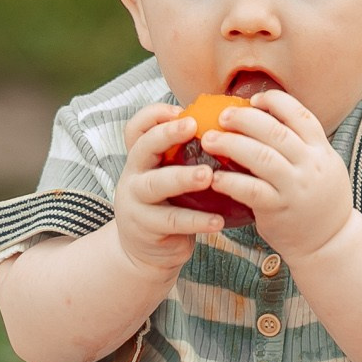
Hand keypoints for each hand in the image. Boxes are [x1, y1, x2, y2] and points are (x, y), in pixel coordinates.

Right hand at [112, 101, 224, 276]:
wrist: (146, 252)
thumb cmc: (168, 207)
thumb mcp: (168, 178)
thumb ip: (185, 157)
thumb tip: (228, 129)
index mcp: (140, 159)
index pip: (136, 128)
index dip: (153, 115)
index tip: (180, 109)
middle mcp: (133, 175)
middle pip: (142, 148)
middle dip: (166, 134)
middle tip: (194, 126)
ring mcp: (136, 203)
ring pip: (156, 185)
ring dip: (182, 178)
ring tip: (208, 176)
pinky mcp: (146, 229)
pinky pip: (173, 221)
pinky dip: (197, 221)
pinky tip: (219, 221)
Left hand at [199, 90, 354, 262]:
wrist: (330, 242)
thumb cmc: (317, 200)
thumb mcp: (321, 166)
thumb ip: (300, 145)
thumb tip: (265, 118)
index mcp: (321, 150)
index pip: (299, 114)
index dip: (274, 101)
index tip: (253, 100)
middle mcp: (310, 165)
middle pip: (275, 131)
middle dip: (244, 119)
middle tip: (221, 117)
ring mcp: (295, 187)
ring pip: (261, 156)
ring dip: (231, 144)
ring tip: (209, 140)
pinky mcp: (279, 209)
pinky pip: (251, 190)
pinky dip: (230, 181)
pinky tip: (215, 177)